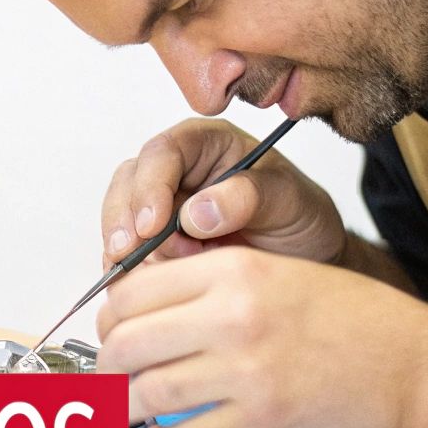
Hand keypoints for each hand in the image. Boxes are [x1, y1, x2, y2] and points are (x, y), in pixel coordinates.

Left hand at [96, 246, 427, 427]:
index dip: (111, 318)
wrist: (412, 364)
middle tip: (114, 377)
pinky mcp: (260, 423)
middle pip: (124, 343)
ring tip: (136, 409)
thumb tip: (139, 313)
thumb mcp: (276, 271)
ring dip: (128, 409)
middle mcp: (233, 316)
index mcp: (234, 270)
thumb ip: (209, 287)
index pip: (130, 292)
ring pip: (144, 393)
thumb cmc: (352, 318)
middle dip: (108, 366)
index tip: (116, 334)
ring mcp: (246, 372)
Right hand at [100, 118, 344, 267]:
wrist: (306, 257)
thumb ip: (247, 197)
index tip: (153, 225)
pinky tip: (139, 284)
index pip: (163, 152)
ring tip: (159, 272)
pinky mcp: (156, 240)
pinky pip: (127, 250)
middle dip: (125, 220)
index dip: (150, 186)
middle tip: (130, 254)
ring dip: (129, 247)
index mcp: (208, 143)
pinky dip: (128, 268)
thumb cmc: (300, 216)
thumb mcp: (289, 200)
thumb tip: (195, 213)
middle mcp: (179, 169)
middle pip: (129, 181)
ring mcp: (164, 205)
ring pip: (121, 217)